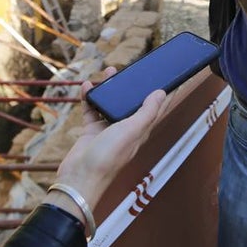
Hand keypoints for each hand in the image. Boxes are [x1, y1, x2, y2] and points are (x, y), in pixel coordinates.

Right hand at [51, 69, 167, 212]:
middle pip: (130, 103)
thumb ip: (147, 113)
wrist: (79, 176)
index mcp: (139, 130)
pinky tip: (87, 88)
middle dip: (130, 86)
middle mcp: (125, 129)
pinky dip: (90, 98)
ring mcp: (107, 130)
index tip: (167, 78)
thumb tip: (162, 94)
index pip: (154, 109)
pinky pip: (91, 110)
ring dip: (109, 89)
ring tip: (107, 73)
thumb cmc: (108, 157)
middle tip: (129, 70)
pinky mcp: (91, 131)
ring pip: (110, 104)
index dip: (161, 94)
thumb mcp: (131, 130)